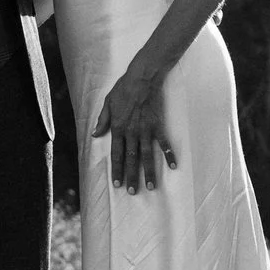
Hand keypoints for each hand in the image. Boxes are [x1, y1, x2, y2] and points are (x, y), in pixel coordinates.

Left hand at [93, 72, 176, 192]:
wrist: (142, 77)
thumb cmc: (123, 88)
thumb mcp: (107, 102)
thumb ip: (102, 120)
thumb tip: (95, 135)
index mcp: (118, 128)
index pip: (116, 154)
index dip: (116, 170)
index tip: (116, 184)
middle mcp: (131, 132)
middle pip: (131, 159)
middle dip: (131, 177)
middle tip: (133, 192)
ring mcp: (146, 129)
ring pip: (147, 155)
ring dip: (149, 172)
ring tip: (151, 187)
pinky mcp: (158, 125)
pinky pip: (164, 143)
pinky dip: (169, 154)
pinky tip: (173, 166)